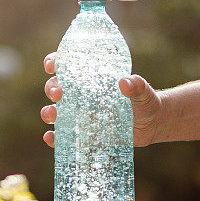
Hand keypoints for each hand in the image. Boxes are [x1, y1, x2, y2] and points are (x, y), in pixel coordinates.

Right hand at [40, 52, 163, 147]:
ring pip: (56, 111)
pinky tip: (51, 138)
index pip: (67, 65)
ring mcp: (80, 115)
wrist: (151, 125)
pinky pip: (64, 136)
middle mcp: (81, 95)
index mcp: (91, 78)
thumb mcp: (143, 92)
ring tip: (52, 115)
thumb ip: (137, 86)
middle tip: (58, 93)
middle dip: (52, 88)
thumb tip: (125, 82)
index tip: (52, 65)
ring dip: (48, 112)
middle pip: (56, 87)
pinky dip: (54, 137)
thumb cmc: (145, 102)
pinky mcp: (84, 134)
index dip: (54, 62)